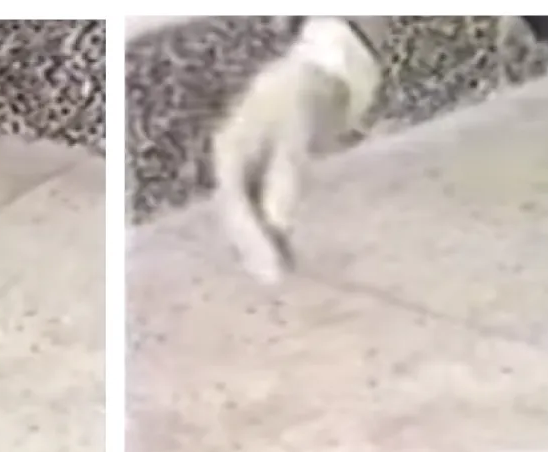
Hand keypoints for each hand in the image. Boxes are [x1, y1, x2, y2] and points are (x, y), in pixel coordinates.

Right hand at [212, 19, 379, 283]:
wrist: (317, 73)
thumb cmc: (306, 98)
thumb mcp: (296, 132)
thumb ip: (286, 175)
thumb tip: (278, 225)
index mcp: (230, 152)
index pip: (234, 206)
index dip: (251, 240)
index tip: (271, 270)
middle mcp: (230, 165)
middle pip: (235, 216)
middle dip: (252, 249)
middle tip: (274, 281)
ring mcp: (244, 171)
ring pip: (246, 216)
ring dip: (260, 245)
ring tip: (281, 275)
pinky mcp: (263, 176)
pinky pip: (261, 210)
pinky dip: (272, 233)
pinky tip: (288, 252)